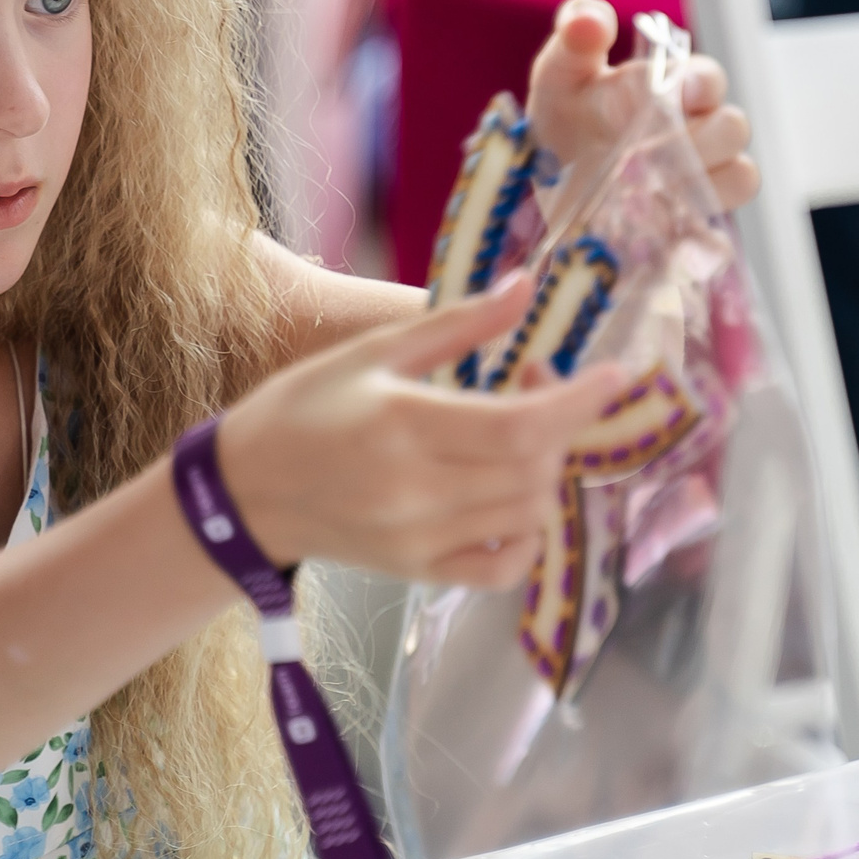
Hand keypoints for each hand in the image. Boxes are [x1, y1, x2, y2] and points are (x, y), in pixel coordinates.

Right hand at [217, 274, 631, 587]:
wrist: (242, 492)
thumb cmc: (302, 409)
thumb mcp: (373, 352)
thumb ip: (458, 325)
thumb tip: (527, 287)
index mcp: (403, 426)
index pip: (521, 428)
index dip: (578, 403)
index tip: (616, 375)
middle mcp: (416, 491)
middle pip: (534, 470)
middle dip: (561, 425)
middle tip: (536, 383)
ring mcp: (420, 539)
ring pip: (528, 514)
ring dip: (547, 470)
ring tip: (521, 433)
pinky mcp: (420, 571)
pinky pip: (504, 566)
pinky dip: (529, 534)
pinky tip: (512, 495)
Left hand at [526, 0, 758, 210]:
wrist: (547, 181)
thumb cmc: (565, 116)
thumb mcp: (559, 75)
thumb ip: (574, 40)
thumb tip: (589, 19)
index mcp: (676, 85)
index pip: (709, 79)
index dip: (701, 86)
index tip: (680, 93)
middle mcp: (699, 130)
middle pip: (733, 128)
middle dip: (699, 140)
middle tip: (649, 152)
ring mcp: (702, 178)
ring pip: (740, 176)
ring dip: (700, 184)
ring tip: (648, 189)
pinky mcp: (694, 222)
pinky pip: (720, 231)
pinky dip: (697, 230)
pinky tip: (655, 224)